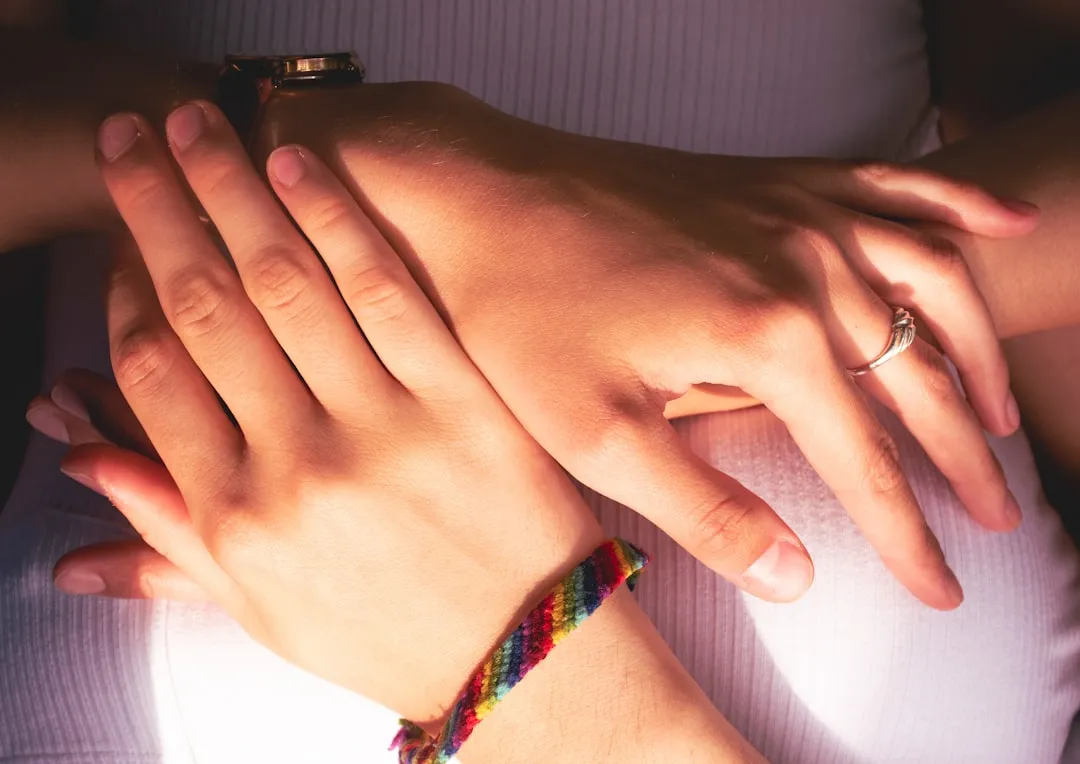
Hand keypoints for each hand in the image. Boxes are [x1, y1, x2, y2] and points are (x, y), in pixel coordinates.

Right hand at [72, 104, 611, 723]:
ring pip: (288, 283)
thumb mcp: (263, 610)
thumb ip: (168, 537)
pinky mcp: (460, 400)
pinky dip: (339, 221)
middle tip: (135, 141)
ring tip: (201, 126)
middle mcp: (300, 465)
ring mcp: (384, 427)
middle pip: (209, 307)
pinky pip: (387, 291)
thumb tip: (76, 467)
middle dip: (160, 211)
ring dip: (234, 190)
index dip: (127, 290)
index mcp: (239, 518)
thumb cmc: (388, 633)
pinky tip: (300, 167)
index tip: (123, 242)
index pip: (155, 374)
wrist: (518, 655)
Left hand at [253, 83, 1035, 608]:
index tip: (945, 590)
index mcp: (768, 335)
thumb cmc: (522, 312)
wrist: (480, 195)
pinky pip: (898, 183)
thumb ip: (704, 510)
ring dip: (977, 353)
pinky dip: (962, 204)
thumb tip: (796, 577)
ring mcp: (798, 210)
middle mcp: (808, 264)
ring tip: (1001, 416)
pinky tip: (1008, 217)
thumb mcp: (596, 436)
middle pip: (916, 377)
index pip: (865, 461)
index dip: (909, 535)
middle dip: (963, 458)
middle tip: (1001, 516)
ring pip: (934, 282)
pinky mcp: (776, 179)